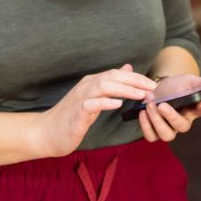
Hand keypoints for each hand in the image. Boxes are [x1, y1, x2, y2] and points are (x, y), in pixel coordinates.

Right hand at [36, 64, 155, 157]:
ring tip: (140, 95)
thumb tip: (128, 68)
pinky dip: (105, 102)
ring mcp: (79, 98)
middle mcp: (86, 86)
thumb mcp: (94, 98)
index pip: (116, 74)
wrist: (47, 132)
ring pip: (103, 86)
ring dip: (124, 89)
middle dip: (134, 81)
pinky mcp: (76, 114)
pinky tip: (118, 104)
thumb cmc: (72, 116)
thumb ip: (111, 84)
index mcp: (91, 82)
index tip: (152, 84)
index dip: (135, 77)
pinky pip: (91, 104)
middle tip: (152, 87)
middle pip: (112, 77)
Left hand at [139, 74, 200, 142]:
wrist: (160, 88)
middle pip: (182, 126)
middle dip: (171, 116)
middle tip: (161, 105)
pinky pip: (151, 136)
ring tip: (150, 106)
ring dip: (157, 121)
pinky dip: (146, 127)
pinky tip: (143, 113)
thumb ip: (197, 82)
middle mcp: (183, 121)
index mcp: (193, 108)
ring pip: (166, 135)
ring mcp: (169, 128)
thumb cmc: (176, 86)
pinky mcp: (155, 131)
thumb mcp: (186, 81)